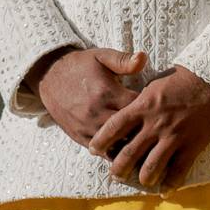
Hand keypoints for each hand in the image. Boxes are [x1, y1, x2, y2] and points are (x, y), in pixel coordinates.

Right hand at [33, 46, 148, 147]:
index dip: (152, 109)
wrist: (48, 76)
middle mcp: (97, 113)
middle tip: (159, 130)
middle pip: (131, 131)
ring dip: (132, 146)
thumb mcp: (101, 56)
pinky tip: (128, 150)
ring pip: (117, 146)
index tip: (160, 108)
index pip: (138, 108)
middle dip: (146, 131)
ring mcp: (87, 128)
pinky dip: (116, 152)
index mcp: (106, 93)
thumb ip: (123, 60)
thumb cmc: (80, 65)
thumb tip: (144, 58)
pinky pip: (102, 152)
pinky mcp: (79, 137)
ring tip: (148, 145)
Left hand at [89, 65, 209, 190]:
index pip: (113, 128)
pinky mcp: (192, 146)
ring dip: (141, 179)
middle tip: (115, 174)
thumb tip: (123, 120)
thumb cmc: (180, 79)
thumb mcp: (152, 85)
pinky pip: (178, 172)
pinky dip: (169, 185)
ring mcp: (174, 137)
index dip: (100, 142)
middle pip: (128, 154)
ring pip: (150, 168)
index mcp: (143, 106)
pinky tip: (164, 192)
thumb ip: (137, 105)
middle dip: (117, 169)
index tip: (93, 150)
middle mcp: (155, 124)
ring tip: (139, 181)